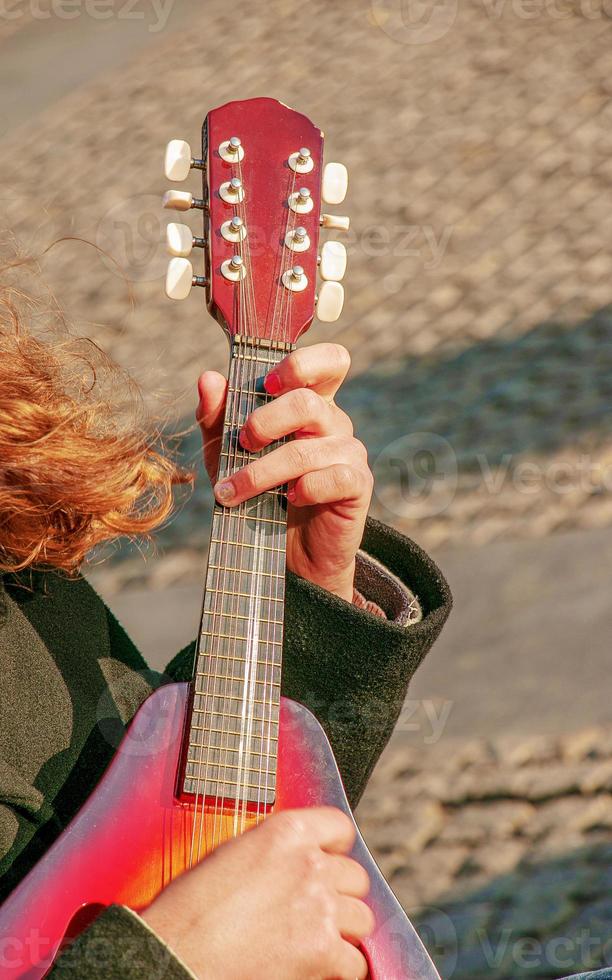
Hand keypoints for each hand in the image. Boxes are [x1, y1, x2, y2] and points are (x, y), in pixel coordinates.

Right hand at [141, 807, 372, 978]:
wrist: (175, 954)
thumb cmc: (190, 909)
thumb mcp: (232, 854)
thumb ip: (276, 851)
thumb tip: (299, 860)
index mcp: (286, 831)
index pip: (339, 828)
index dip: (334, 850)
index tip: (328, 864)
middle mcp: (309, 863)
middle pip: (355, 877)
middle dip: (339, 895)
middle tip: (315, 913)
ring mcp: (320, 907)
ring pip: (361, 918)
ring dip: (343, 932)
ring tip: (314, 942)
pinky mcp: (324, 951)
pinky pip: (355, 961)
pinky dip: (340, 969)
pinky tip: (315, 968)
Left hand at [197, 344, 372, 601]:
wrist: (287, 557)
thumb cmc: (258, 495)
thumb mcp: (227, 455)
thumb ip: (216, 418)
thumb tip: (208, 379)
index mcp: (309, 403)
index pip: (330, 362)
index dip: (304, 362)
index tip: (267, 382)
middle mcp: (333, 423)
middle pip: (308, 401)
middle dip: (265, 421)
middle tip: (241, 443)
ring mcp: (349, 453)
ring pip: (308, 449)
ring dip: (262, 472)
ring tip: (231, 492)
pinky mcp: (357, 486)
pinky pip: (334, 477)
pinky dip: (304, 489)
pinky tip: (287, 500)